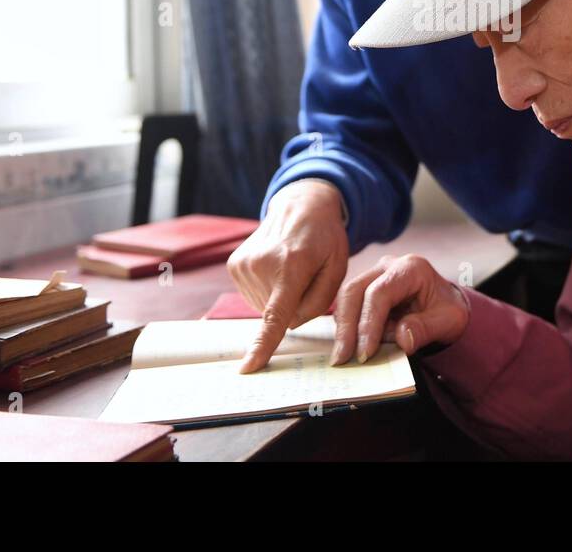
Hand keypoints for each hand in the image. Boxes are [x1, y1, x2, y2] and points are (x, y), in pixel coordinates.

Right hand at [228, 179, 349, 372]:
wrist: (300, 205)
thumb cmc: (325, 238)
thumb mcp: (337, 268)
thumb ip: (319, 302)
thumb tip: (289, 325)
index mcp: (291, 266)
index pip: (275, 315)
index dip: (262, 345)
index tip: (247, 367)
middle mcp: (261, 265)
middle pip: (278, 314)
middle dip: (294, 304)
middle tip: (304, 275)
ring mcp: (243, 264)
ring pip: (264, 307)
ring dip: (279, 296)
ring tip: (290, 268)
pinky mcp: (234, 265)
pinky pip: (254, 296)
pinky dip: (267, 290)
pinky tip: (277, 268)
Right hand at [330, 254, 470, 364]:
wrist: (445, 305)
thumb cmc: (447, 310)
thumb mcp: (449, 321)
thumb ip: (426, 329)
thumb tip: (402, 339)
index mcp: (410, 268)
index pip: (379, 293)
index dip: (369, 323)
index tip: (365, 353)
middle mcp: (387, 267)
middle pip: (355, 291)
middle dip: (347, 327)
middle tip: (342, 358)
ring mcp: (373, 275)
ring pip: (345, 298)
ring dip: (343, 328)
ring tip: (343, 357)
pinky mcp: (364, 289)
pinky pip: (347, 306)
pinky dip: (346, 327)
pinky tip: (347, 347)